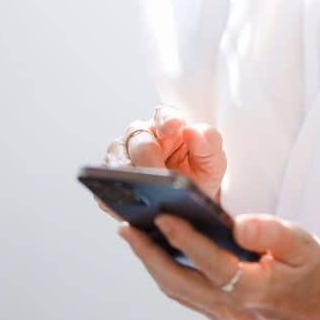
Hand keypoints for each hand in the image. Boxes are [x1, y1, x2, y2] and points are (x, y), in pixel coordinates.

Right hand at [99, 105, 226, 206]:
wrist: (187, 200)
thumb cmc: (199, 173)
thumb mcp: (213, 159)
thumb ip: (209, 142)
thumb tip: (192, 130)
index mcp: (167, 124)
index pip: (164, 115)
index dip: (167, 120)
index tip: (174, 127)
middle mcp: (141, 135)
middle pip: (139, 142)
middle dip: (149, 160)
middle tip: (160, 177)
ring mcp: (122, 155)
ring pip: (118, 162)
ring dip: (129, 178)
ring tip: (143, 192)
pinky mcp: (110, 177)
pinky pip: (105, 184)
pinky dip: (114, 194)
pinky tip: (127, 205)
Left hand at [117, 212, 319, 319]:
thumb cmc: (314, 269)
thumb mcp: (302, 243)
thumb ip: (271, 232)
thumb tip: (237, 225)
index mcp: (253, 290)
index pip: (209, 262)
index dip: (183, 238)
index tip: (161, 214)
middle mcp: (232, 309)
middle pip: (178, 283)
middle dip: (148, 255)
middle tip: (125, 227)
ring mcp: (224, 317)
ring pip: (178, 291)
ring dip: (152, 264)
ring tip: (133, 235)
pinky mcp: (221, 315)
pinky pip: (186, 293)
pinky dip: (167, 271)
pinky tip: (157, 249)